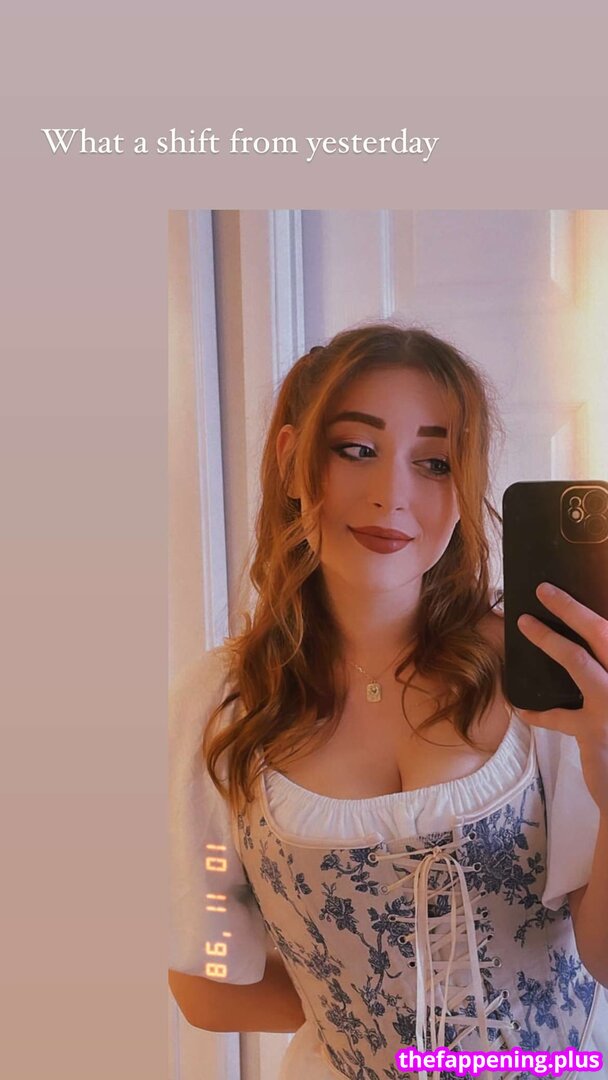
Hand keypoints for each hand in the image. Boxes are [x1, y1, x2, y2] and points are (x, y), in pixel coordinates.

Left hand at [516, 582, 607, 814]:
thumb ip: (607, 673)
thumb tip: (590, 653)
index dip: (589, 612)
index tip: (565, 594)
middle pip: (604, 634)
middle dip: (572, 608)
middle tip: (545, 590)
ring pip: (579, 662)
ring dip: (549, 640)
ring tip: (524, 624)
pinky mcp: (597, 732)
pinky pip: (559, 715)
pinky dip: (539, 712)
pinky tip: (522, 710)